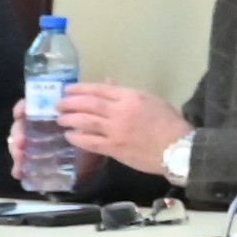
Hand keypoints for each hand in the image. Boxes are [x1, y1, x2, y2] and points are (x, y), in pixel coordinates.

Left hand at [60, 82, 184, 175]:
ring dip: (69, 119)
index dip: (80, 88)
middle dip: (69, 103)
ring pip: (85, 122)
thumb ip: (128, 94)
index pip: (99, 89)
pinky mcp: (113, 148)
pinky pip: (89, 142)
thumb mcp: (152, 101)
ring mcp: (115, 131)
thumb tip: (107, 86)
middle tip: (58, 105)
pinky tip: (70, 136)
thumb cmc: (170, 124)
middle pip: (88, 104)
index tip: (67, 89)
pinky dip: (77, 138)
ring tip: (60, 119)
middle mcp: (120, 112)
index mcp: (131, 97)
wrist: (179, 150)